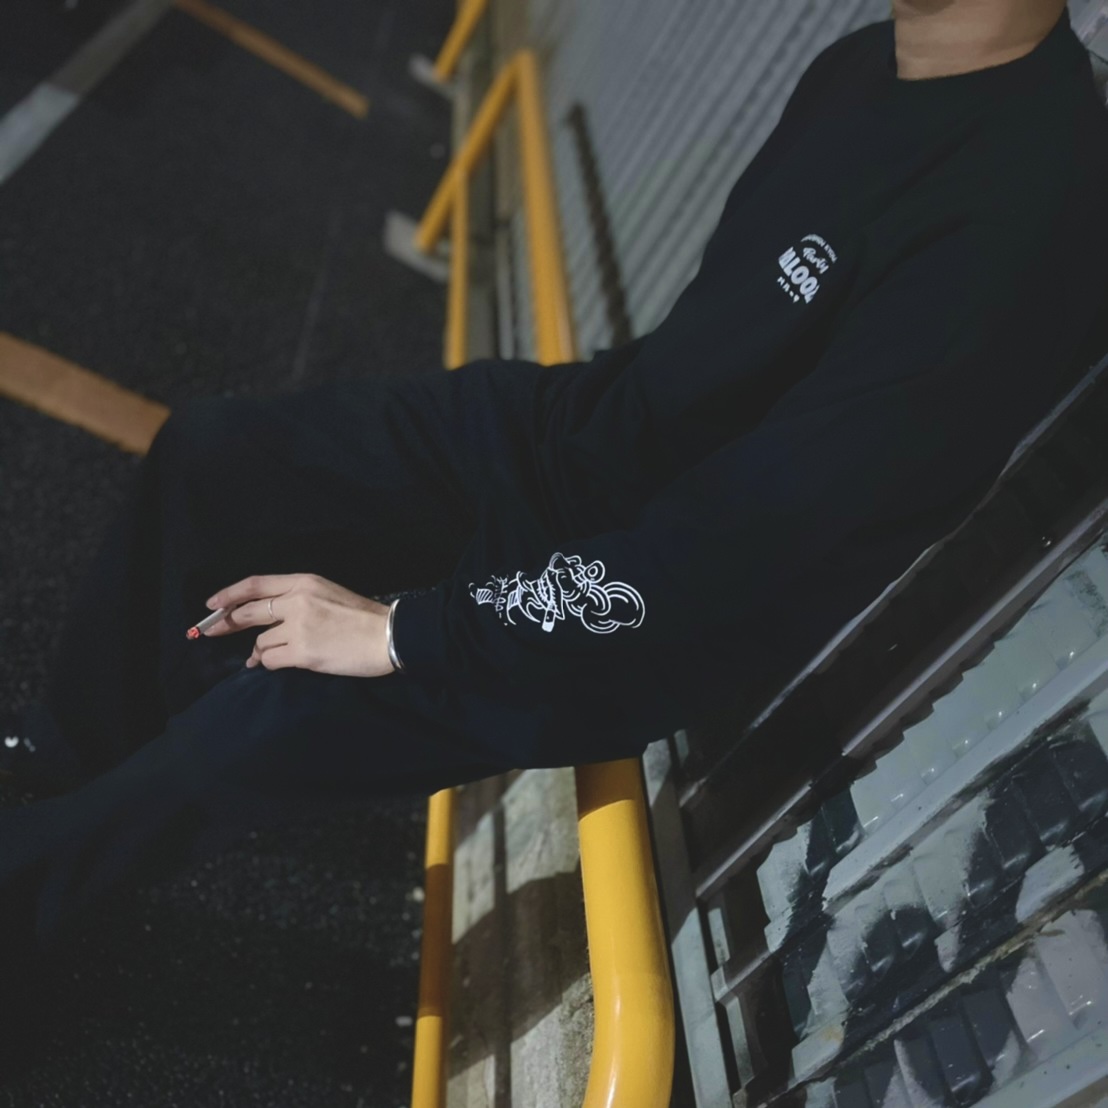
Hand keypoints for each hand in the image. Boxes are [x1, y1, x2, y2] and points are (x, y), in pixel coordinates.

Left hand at [202, 574, 394, 676]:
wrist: (387, 636)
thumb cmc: (362, 617)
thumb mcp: (328, 593)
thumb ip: (298, 599)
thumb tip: (268, 620)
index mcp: (304, 581)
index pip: (256, 584)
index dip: (229, 594)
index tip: (211, 605)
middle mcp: (297, 600)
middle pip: (249, 612)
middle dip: (226, 623)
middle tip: (211, 631)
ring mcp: (298, 626)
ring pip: (260, 641)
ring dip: (259, 651)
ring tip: (264, 657)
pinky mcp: (302, 651)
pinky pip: (271, 659)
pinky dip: (269, 663)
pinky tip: (275, 665)